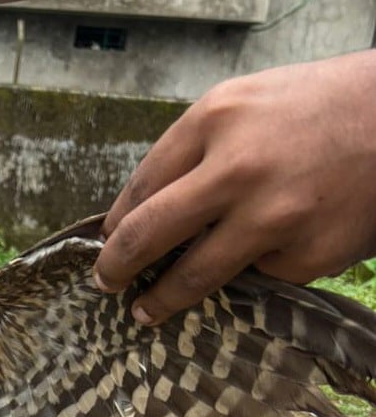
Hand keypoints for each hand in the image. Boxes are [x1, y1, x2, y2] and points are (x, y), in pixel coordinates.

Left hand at [94, 51, 375, 323]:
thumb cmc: (313, 108)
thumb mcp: (242, 104)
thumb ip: (191, 151)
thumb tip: (141, 211)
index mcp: (214, 120)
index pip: (142, 186)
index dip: (116, 224)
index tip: (104, 244)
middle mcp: (238, 169)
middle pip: (150, 233)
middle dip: (116, 266)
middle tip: (103, 283)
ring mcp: (274, 218)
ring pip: (196, 275)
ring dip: (161, 299)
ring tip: (144, 311)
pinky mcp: (306, 256)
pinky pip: (259, 275)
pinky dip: (251, 270)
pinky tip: (267, 251)